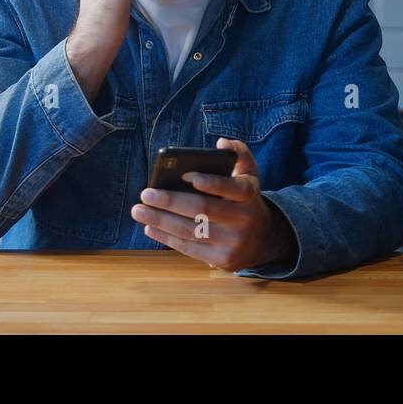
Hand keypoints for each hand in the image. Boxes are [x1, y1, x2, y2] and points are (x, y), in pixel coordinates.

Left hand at [131, 138, 295, 271]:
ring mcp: (233, 243)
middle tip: (146, 194)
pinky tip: (150, 227)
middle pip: (203, 210)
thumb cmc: (245, 200)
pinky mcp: (222, 261)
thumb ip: (238, 154)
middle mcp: (244, 220)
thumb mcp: (248, 175)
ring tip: (139, 210)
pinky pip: (190, 248)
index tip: (185, 174)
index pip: (232, 187)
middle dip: (171, 201)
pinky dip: (167, 238)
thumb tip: (221, 143)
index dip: (211, 182)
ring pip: (191, 231)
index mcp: (249, 195)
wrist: (263, 240)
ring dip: (161, 220)